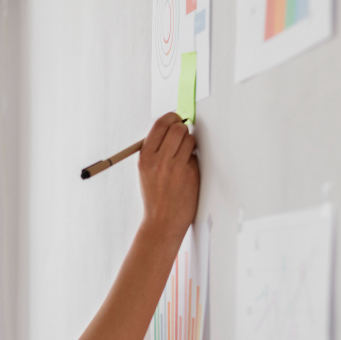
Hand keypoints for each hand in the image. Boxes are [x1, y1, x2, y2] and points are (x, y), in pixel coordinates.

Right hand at [138, 112, 199, 239]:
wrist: (162, 221)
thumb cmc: (155, 196)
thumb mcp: (145, 171)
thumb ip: (155, 150)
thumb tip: (171, 126)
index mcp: (145, 157)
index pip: (160, 124)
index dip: (171, 118)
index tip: (176, 120)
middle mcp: (159, 160)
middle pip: (177, 128)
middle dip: (182, 129)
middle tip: (183, 136)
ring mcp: (175, 167)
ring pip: (189, 139)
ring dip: (190, 143)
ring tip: (184, 155)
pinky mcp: (190, 174)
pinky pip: (195, 155)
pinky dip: (193, 159)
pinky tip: (187, 171)